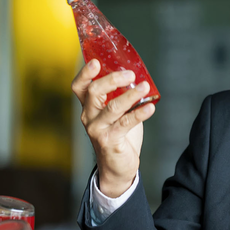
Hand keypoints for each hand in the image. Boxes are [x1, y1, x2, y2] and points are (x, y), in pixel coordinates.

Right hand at [71, 59, 155, 197]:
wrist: (117, 168)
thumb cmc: (118, 136)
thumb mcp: (116, 114)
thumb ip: (120, 97)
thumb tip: (139, 78)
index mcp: (88, 107)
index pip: (79, 87)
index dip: (85, 73)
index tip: (96, 62)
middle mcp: (88, 117)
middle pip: (94, 92)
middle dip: (112, 80)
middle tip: (131, 74)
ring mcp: (97, 129)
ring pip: (112, 107)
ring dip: (131, 95)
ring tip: (145, 87)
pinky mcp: (109, 140)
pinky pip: (126, 123)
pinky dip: (139, 113)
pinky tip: (150, 107)